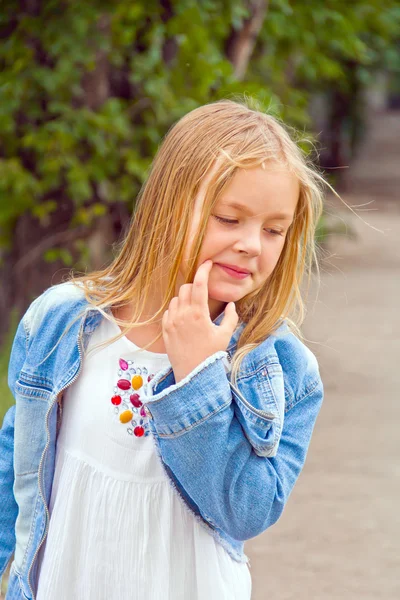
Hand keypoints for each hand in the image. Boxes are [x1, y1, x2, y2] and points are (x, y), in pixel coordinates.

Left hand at [162, 259, 238, 382]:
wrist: (192, 375)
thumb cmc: (211, 356)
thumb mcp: (225, 335)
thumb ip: (230, 317)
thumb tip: (231, 304)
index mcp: (199, 314)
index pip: (200, 283)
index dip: (204, 270)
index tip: (208, 263)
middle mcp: (183, 315)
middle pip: (185, 287)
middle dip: (194, 286)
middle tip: (202, 294)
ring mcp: (171, 321)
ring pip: (176, 298)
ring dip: (185, 298)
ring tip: (194, 309)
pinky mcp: (165, 329)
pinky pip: (169, 311)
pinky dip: (176, 309)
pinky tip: (185, 319)